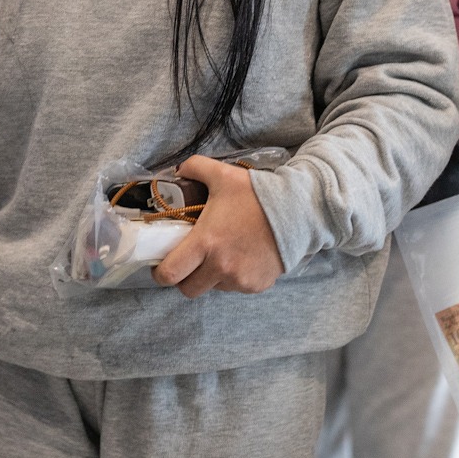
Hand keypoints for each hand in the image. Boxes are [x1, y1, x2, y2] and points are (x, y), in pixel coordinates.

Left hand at [151, 155, 285, 296]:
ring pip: (212, 288)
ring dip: (211, 276)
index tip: (161, 266)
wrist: (298, 212)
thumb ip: (195, 168)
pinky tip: (242, 257)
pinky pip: (236, 288)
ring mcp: (240, 280)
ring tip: (221, 254)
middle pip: (188, 290)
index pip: (170, 274)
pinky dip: (234, 277)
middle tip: (189, 262)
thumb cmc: (258, 195)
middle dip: (185, 278)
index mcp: (206, 243)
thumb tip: (178, 170)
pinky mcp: (256, 285)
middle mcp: (221, 267)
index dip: (160, 273)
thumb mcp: (223, 175)